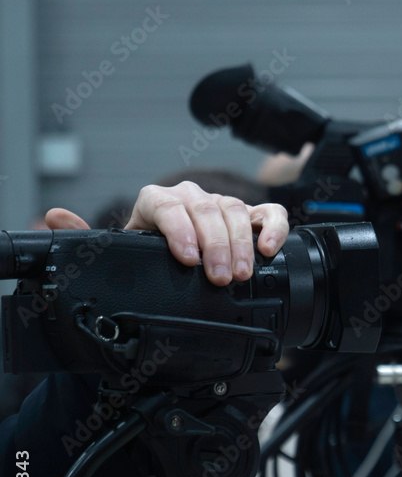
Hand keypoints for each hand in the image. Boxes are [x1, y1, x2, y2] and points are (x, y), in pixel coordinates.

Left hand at [45, 181, 289, 285]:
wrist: (175, 262)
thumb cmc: (149, 256)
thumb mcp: (119, 250)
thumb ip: (87, 236)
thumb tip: (53, 218)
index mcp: (156, 201)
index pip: (168, 205)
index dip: (180, 231)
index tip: (188, 260)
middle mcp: (190, 197)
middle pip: (207, 209)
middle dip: (216, 245)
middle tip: (219, 279)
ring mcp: (222, 205)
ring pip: (236, 210)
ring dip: (242, 244)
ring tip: (241, 275)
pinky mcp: (251, 217)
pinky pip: (268, 213)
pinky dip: (272, 228)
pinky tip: (268, 250)